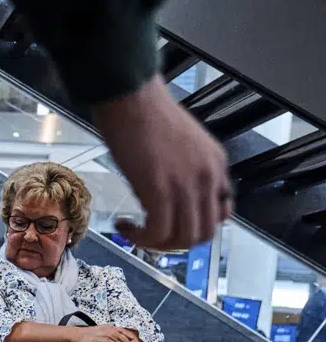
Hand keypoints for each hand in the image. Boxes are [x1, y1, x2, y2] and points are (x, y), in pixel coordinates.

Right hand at [93, 75, 230, 249]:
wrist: (130, 97)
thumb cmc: (145, 113)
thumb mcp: (182, 144)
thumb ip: (185, 170)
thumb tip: (166, 196)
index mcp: (216, 164)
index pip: (219, 212)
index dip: (191, 225)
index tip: (168, 223)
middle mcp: (208, 177)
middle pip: (204, 233)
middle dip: (175, 243)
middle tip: (150, 235)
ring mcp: (187, 184)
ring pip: (184, 238)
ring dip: (158, 244)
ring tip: (136, 233)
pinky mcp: (160, 189)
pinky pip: (158, 232)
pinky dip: (140, 238)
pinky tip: (123, 225)